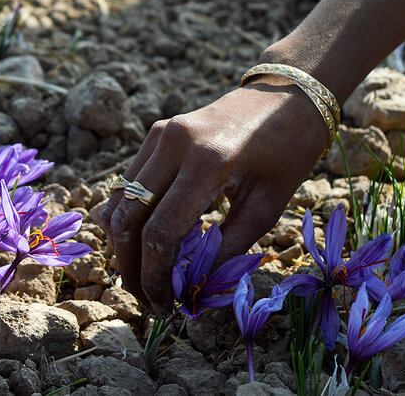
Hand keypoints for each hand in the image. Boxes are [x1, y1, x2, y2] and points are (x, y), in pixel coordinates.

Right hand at [101, 80, 327, 316]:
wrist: (285, 97)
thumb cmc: (286, 153)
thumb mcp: (265, 207)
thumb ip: (226, 250)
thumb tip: (192, 289)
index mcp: (207, 163)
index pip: (159, 233)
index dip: (156, 278)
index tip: (164, 306)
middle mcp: (172, 144)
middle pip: (127, 219)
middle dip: (130, 267)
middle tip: (145, 297)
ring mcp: (158, 135)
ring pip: (118, 202)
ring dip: (122, 244)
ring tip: (141, 274)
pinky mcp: (154, 134)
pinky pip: (127, 184)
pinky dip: (128, 218)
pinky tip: (143, 241)